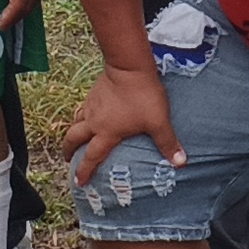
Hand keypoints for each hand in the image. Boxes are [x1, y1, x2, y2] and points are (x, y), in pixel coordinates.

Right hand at [62, 62, 182, 187]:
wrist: (129, 66)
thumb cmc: (143, 96)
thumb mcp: (158, 122)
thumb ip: (167, 143)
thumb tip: (181, 163)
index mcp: (107, 133)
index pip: (91, 156)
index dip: (83, 170)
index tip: (78, 181)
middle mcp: (94, 121)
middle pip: (73, 138)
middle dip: (68, 150)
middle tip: (67, 158)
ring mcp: (91, 105)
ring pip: (75, 121)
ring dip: (73, 131)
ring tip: (76, 137)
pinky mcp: (93, 92)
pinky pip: (83, 108)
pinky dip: (82, 115)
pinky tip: (90, 114)